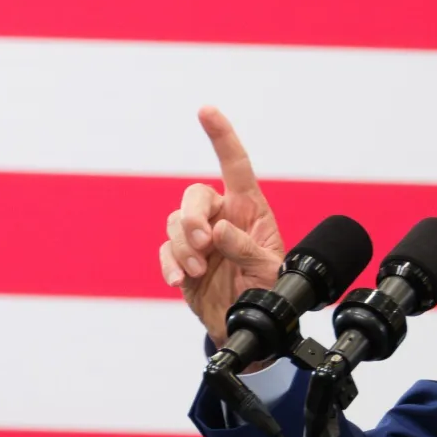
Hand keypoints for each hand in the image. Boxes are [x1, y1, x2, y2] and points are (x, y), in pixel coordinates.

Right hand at [158, 107, 285, 345]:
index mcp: (250, 210)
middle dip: (192, 216)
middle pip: (194, 195)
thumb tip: (218, 231)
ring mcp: (199, 239)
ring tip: (197, 269)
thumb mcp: (270, 270)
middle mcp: (222, 218)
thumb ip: (247, 249)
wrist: (250, 325)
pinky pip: (165, 251)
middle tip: (204, 243)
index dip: (222, 137)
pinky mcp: (181, 260)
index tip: (206, 110)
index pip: (236, 166)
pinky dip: (169, 264)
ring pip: (174, 222)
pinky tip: (180, 279)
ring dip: (183, 245)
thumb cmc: (270, 290)